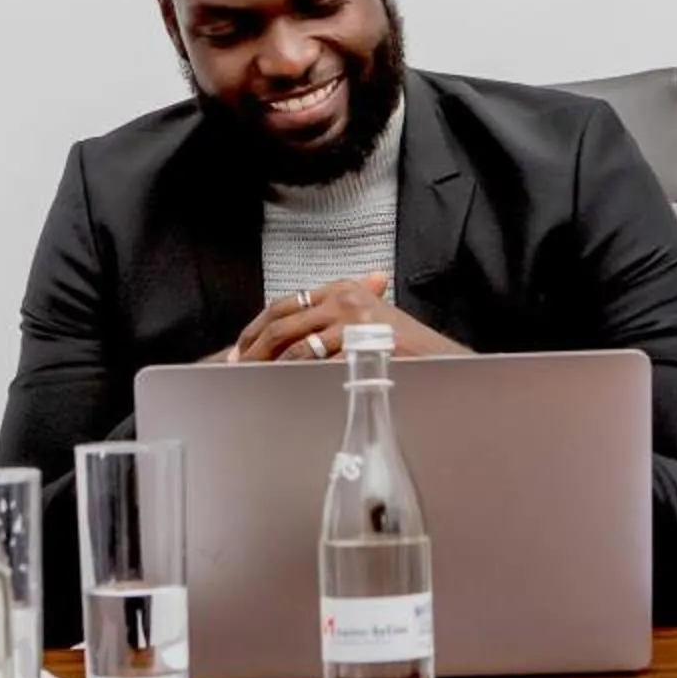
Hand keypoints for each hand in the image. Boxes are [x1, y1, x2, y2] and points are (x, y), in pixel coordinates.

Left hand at [229, 273, 467, 363]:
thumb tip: (292, 329)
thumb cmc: (404, 342)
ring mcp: (353, 324)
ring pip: (296, 347)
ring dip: (271, 367)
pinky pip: (319, 367)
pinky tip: (287, 389)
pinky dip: (298, 379)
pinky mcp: (360, 349)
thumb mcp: (369, 313)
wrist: (437, 358)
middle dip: (255, 348)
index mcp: (343, 289)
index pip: (286, 303)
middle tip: (238, 367)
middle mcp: (345, 300)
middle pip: (283, 323)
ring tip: (257, 381)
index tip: (241, 346)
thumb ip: (335, 312)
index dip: (257, 327)